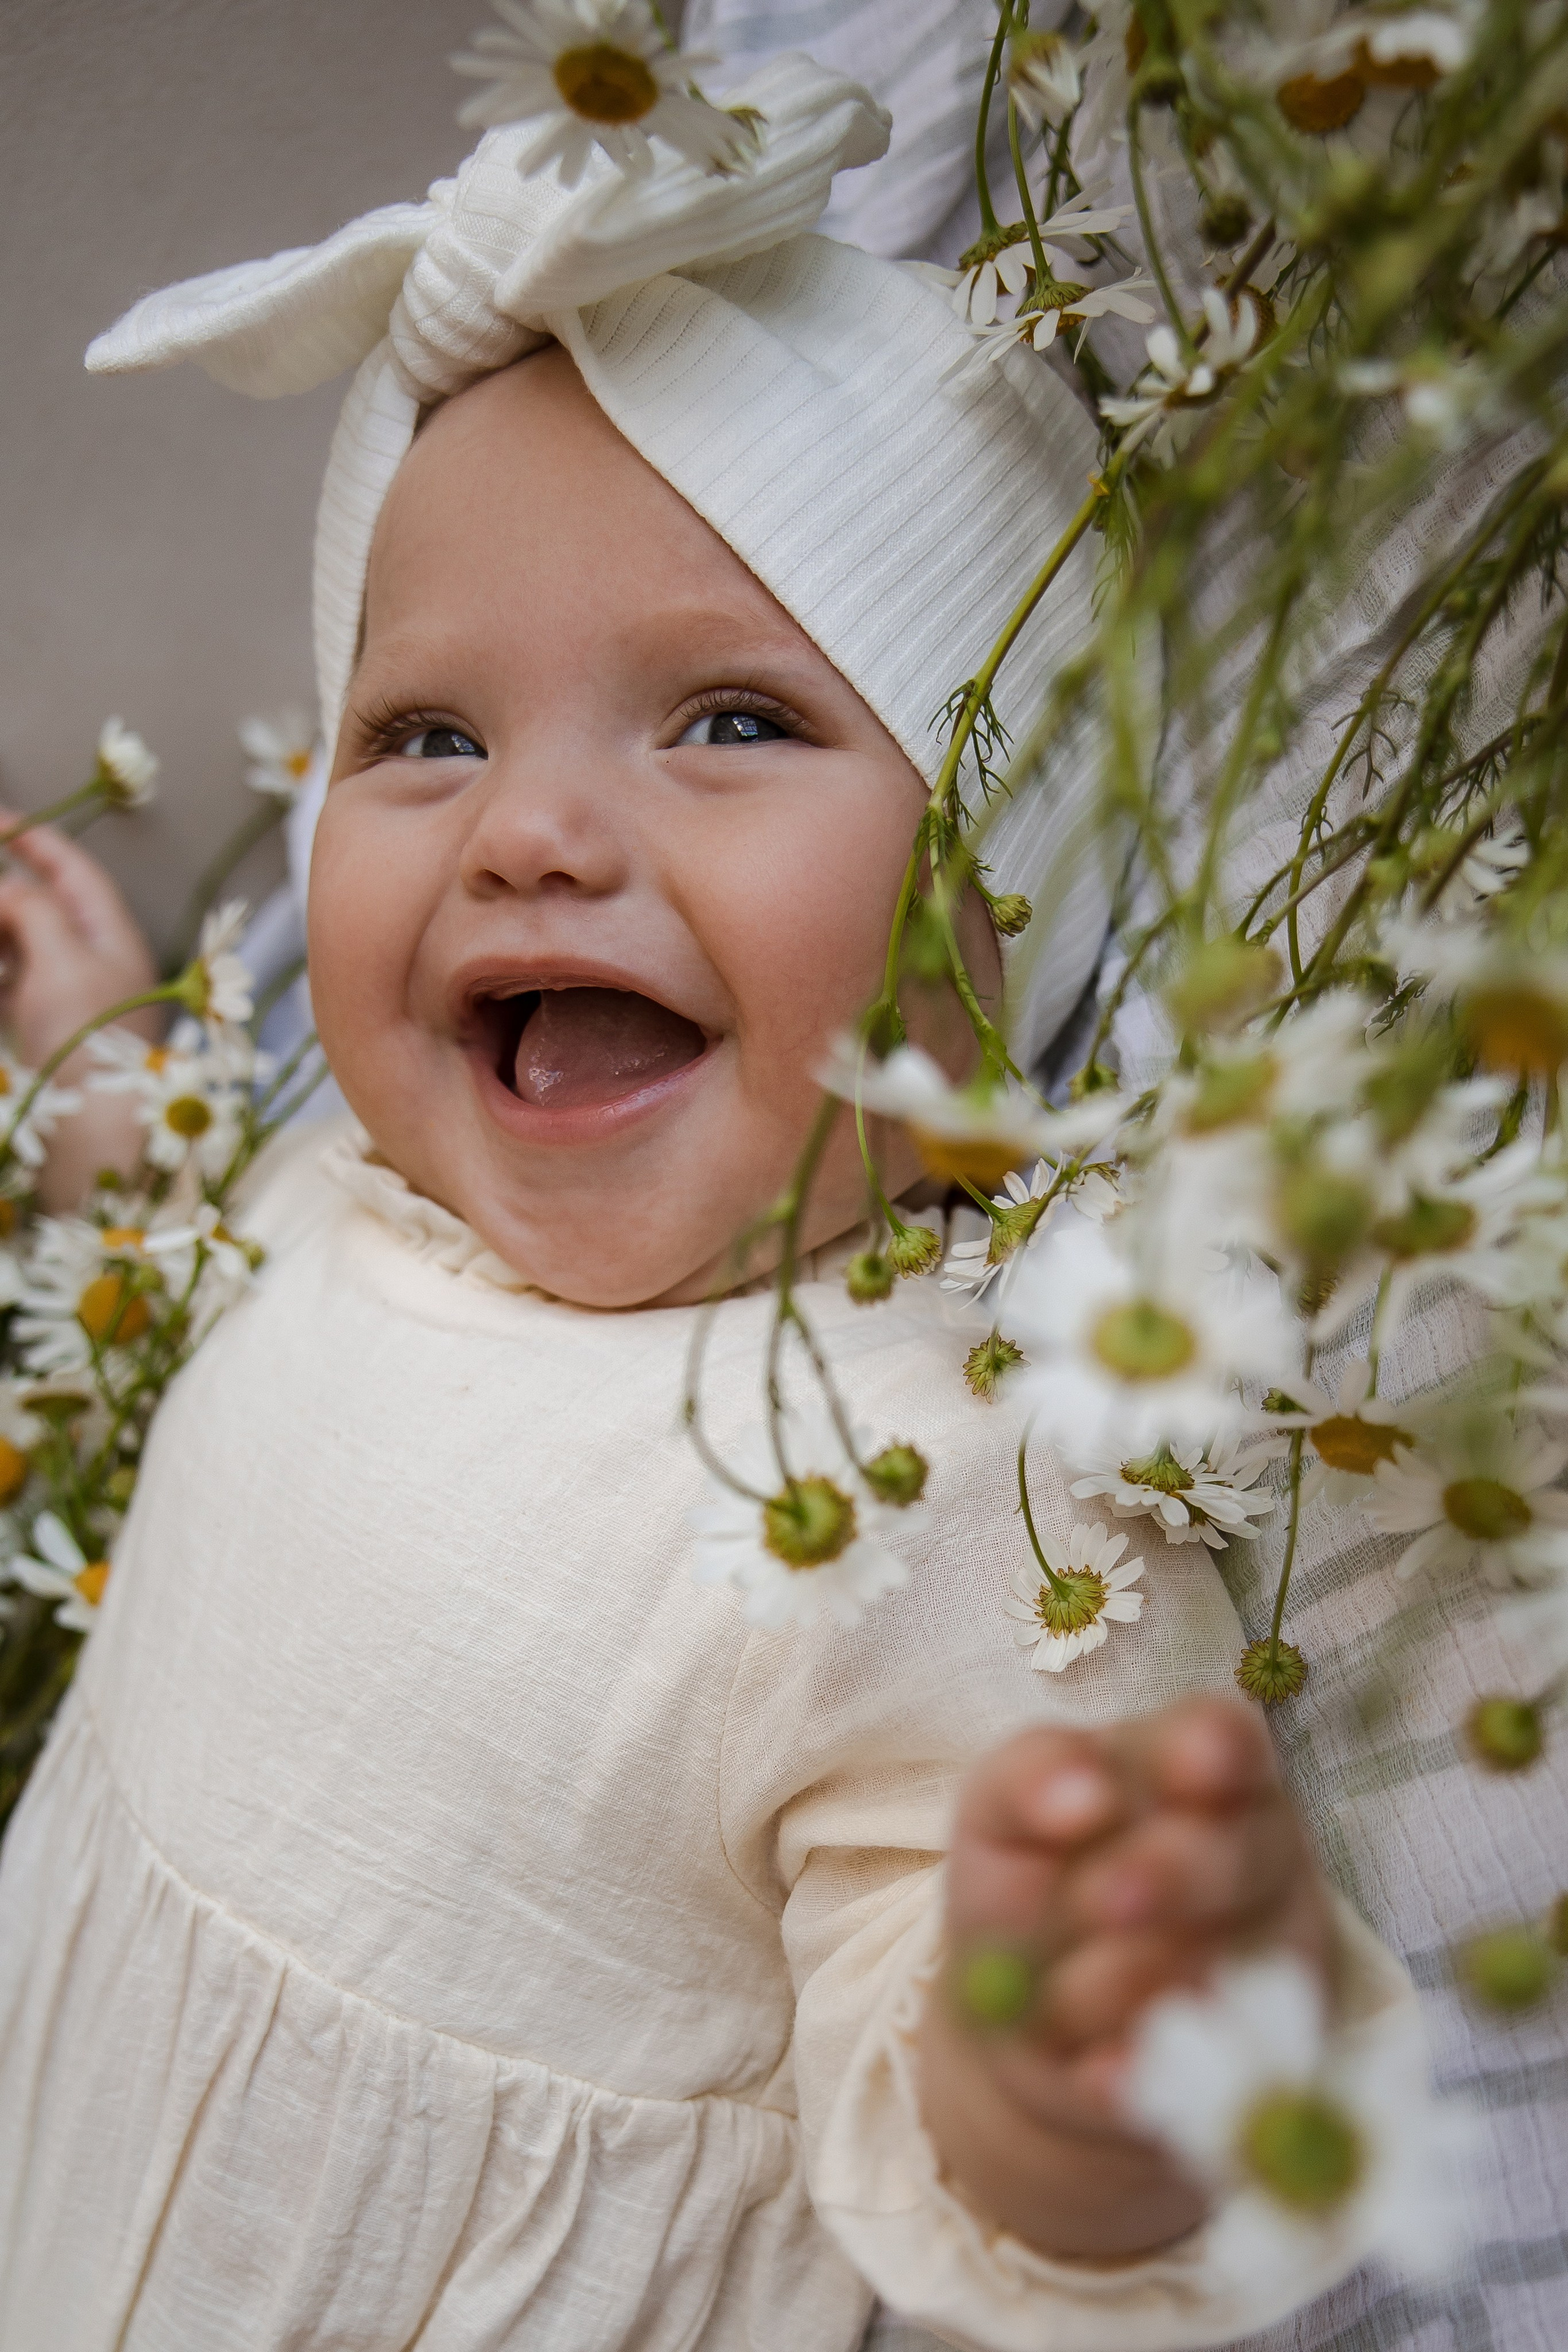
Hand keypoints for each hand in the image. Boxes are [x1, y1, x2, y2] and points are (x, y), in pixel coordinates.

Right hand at [0, 818, 161, 1208]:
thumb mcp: (62, 962)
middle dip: (6, 887)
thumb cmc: (89, 1043)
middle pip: (42, 905)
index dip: (37, 839)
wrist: (92, 1135)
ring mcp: (68, 999)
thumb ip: (33, 911)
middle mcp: (97, 963)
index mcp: (115, 939)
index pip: (74, 872)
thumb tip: (9, 884)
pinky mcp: (43, 1031)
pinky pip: (11, 981)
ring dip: (0, 928)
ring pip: (21, 943)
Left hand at [918, 1695, 1334, 2262]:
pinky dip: (1143, 2073)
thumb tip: (1086, 1793)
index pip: (1224, 1737)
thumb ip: (1032, 1778)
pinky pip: (1212, 2067)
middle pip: (1230, 1854)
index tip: (1184, 1770)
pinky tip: (1099, 2072)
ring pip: (1217, 1965)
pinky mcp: (1265, 2057)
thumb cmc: (1026, 1875)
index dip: (1212, 1752)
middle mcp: (1256, 1848)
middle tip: (1102, 1902)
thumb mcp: (1002, 1811)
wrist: (1029, 2015)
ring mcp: (1274, 1955)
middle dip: (1165, 1877)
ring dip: (1121, 1987)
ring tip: (1056, 1999)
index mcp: (1191, 1762)